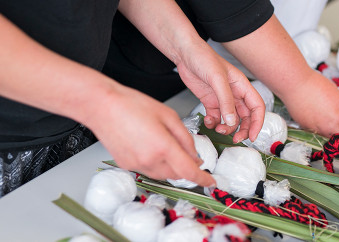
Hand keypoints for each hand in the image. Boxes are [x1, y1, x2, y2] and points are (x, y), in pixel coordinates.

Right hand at [86, 86, 215, 186]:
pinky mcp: (127, 165)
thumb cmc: (133, 105)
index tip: (211, 181)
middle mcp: (149, 159)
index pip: (189, 171)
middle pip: (177, 174)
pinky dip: (157, 164)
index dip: (203, 178)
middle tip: (188, 153)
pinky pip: (149, 170)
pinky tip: (151, 146)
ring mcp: (136, 164)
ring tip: (165, 144)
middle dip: (187, 167)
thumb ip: (186, 137)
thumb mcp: (169, 116)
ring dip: (172, 166)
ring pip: (163, 174)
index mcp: (163, 146)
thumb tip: (194, 155)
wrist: (102, 107)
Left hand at [175, 41, 264, 142]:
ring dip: (226, 127)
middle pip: (246, 117)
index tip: (252, 136)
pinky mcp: (210, 101)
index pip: (257, 107)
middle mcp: (235, 93)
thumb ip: (225, 101)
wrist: (185, 53)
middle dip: (243, 129)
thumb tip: (232, 121)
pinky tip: (208, 122)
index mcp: (242, 86)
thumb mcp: (217, 79)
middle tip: (236, 139)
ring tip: (218, 129)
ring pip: (231, 119)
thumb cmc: (203, 58)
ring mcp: (222, 98)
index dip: (257, 123)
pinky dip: (213, 123)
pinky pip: (216, 117)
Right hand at [280, 72, 338, 136]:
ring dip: (331, 131)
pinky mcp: (307, 128)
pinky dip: (318, 127)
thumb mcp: (337, 93)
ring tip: (327, 118)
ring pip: (329, 136)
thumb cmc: (316, 84)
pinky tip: (315, 116)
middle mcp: (330, 123)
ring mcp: (318, 127)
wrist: (296, 84)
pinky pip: (316, 132)